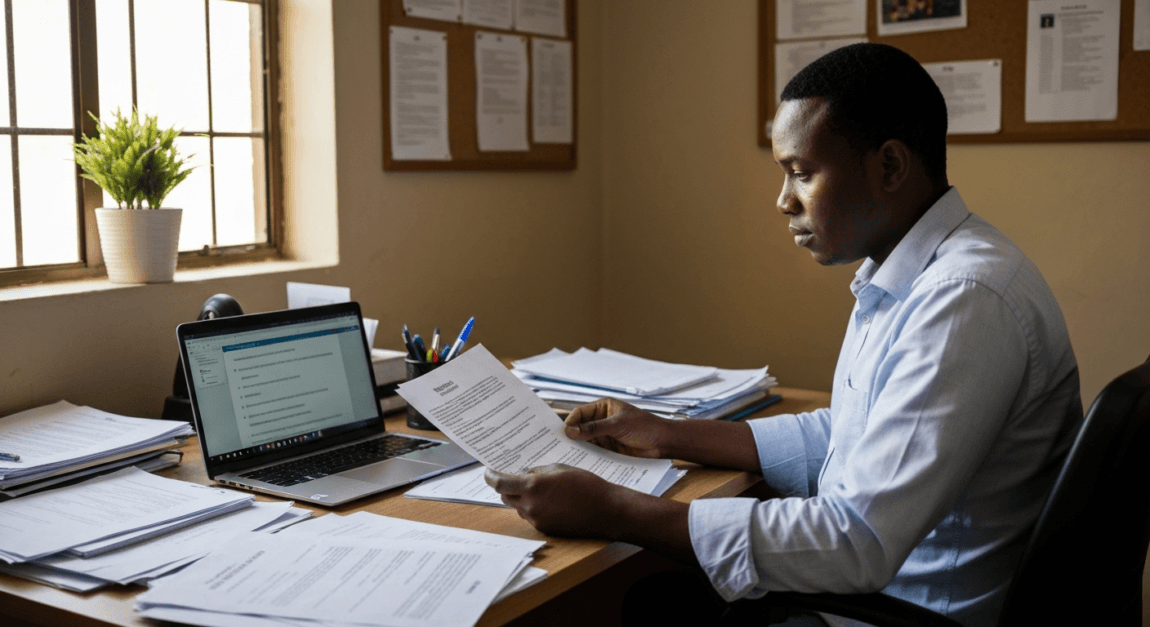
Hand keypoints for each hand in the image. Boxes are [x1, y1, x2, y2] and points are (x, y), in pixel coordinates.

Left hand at [484, 464, 627, 537]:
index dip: (490, 476)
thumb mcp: (560, 469)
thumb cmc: (586, 485)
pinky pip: (530, 516)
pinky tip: (549, 501)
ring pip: (518, 507)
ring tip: (539, 489)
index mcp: (533, 486)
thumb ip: (537, 472)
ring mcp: (537, 519)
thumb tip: (523, 474)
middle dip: (506, 486)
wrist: (605, 510)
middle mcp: (530, 505)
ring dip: (521, 497)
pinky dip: (533, 507)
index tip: (488, 471)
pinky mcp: (544, 529)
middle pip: (505, 496)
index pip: (499, 483)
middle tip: (514, 477)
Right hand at [563, 398, 671, 458]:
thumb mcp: (618, 425)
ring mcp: (605, 436)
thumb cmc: (645, 427)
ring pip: (586, 442)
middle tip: (559, 446)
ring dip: (579, 448)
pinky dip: (588, 457)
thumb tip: (570, 431)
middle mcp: (602, 421)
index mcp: (603, 408)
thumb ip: (594, 428)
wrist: (663, 443)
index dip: (570, 422)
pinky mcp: (609, 449)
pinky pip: (595, 453)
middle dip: (572, 436)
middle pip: (580, 428)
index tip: (562, 433)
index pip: (580, 413)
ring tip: (567, 457)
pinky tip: (581, 463)